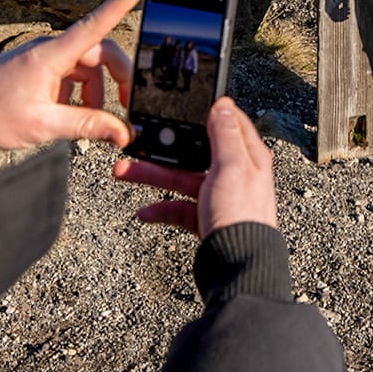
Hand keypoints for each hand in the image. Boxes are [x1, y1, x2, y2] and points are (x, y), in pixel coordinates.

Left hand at [0, 0, 140, 150]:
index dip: (122, 4)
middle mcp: (52, 49)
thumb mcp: (45, 125)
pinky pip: (73, 75)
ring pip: (88, 68)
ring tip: (89, 121)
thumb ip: (88, 126)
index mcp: (53, 55)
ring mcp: (46, 58)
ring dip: (97, 93)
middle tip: (126, 107)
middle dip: (119, 78)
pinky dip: (80, 94)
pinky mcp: (41, 68)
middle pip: (101, 52)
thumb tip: (122, 133)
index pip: (96, 23)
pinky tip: (71, 114)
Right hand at [112, 97, 278, 237]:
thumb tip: (222, 104)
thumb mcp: (231, 167)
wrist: (237, 267)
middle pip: (196, 153)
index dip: (206, 113)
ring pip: (182, 179)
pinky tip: (145, 211)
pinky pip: (179, 208)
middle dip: (165, 149)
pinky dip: (161, 208)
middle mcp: (235, 175)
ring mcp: (220, 198)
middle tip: (139, 143)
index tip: (181, 108)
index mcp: (248, 156)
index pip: (229, 124)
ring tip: (124, 171)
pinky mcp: (206, 220)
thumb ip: (224, 135)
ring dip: (154, 175)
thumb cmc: (242, 216)